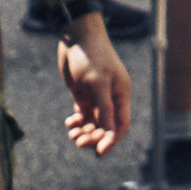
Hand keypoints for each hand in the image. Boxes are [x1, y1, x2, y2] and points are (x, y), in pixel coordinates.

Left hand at [59, 27, 130, 156]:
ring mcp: (97, 95)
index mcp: (121, 94)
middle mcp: (111, 97)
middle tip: (78, 142)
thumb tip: (108, 131)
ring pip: (94, 122)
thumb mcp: (97, 82)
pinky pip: (83, 114)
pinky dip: (77, 121)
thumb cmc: (90, 56)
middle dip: (94, 137)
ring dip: (84, 131)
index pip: (121, 125)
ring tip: (71, 134)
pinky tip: (69, 123)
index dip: (111, 140)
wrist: (77, 36)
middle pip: (106, 127)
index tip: (98, 153)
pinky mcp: (83, 92)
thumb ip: (104, 107)